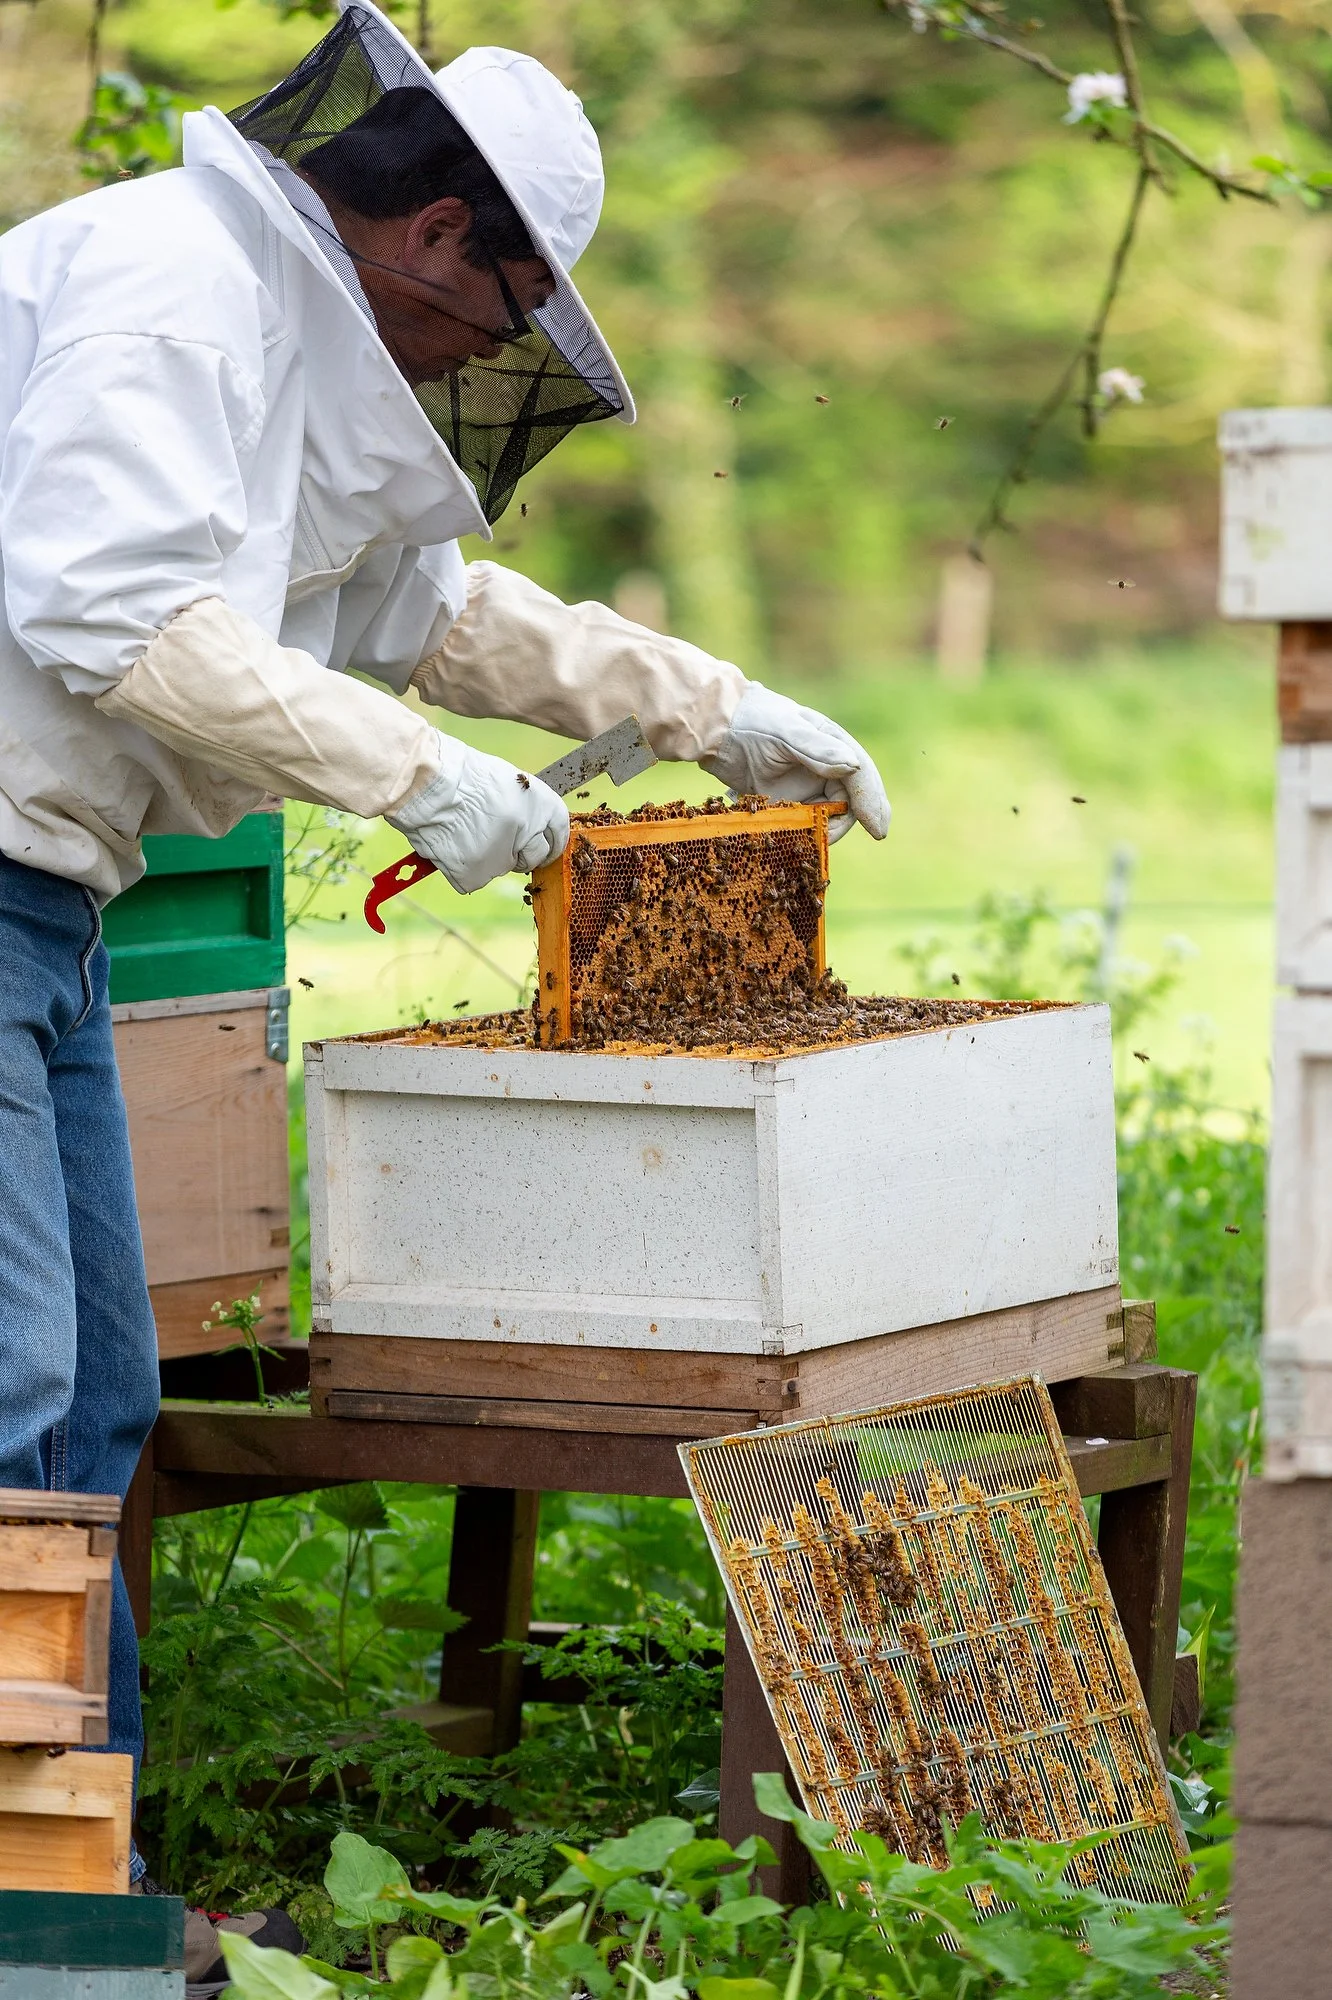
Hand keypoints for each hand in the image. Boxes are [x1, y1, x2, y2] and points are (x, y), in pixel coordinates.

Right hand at [388, 739, 568, 892]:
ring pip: (500, 868)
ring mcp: (504, 857)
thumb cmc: (463, 775)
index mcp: (543, 805)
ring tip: (463, 833)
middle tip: (495, 843)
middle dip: (519, 855)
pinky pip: (473, 879)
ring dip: (486, 859)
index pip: (559, 834)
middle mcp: (530, 833)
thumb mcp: (506, 783)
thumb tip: (530, 827)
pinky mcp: (478, 874)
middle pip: (534, 857)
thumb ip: (524, 808)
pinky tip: (450, 846)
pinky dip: (461, 869)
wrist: (429, 784)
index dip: (549, 842)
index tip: (541, 847)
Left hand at [700, 683, 888, 843]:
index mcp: (832, 743)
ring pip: (830, 814)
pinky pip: (806, 822)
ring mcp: (807, 783)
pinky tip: (797, 839)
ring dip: (825, 829)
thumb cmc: (750, 722)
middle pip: (850, 799)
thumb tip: (853, 766)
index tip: (877, 828)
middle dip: (850, 820)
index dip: (872, 801)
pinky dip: (806, 832)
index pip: (861, 775)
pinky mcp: (789, 800)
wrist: (714, 729)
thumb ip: (817, 749)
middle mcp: (826, 764)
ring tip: (806, 835)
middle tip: (837, 838)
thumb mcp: (784, 732)